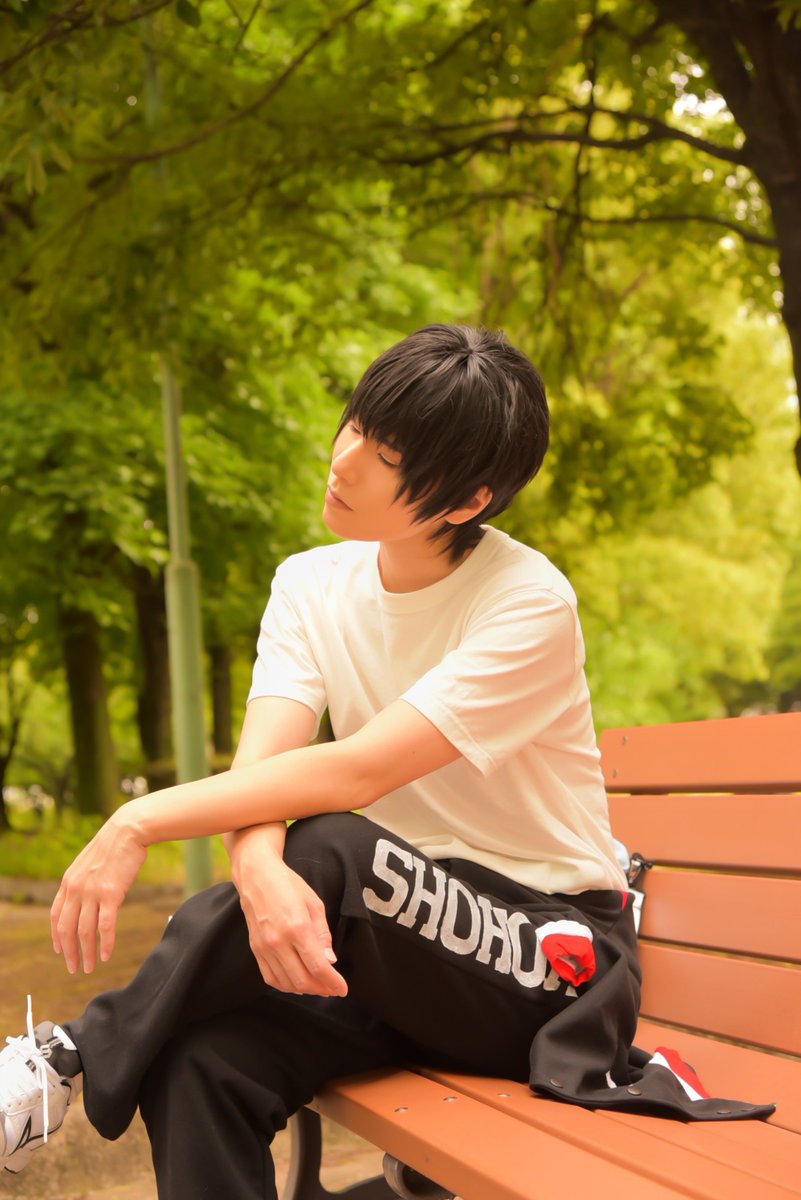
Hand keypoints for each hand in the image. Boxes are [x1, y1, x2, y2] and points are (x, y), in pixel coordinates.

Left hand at [50, 808, 147, 974]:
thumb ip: (83, 881)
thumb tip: (85, 897)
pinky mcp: (111, 894)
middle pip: (67, 928)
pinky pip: (105, 926)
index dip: (57, 936)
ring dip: (86, 953)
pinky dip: (105, 944)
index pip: (56, 916)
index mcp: (68, 881)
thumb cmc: (114, 845)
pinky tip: (107, 955)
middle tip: (73, 967)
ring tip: (90, 967)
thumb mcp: (89, 863)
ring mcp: (92, 892)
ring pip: (84, 932)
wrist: (128, 830)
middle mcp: (76, 889)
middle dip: (69, 952)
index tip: (60, 950)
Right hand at [231, 828, 347, 997]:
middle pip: (303, 980)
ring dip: (305, 990)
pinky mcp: (255, 950)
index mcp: (297, 928)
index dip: (333, 982)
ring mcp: (264, 948)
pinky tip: (298, 982)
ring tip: (318, 985)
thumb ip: (322, 935)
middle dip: (321, 989)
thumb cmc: (288, 885)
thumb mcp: (314, 904)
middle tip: (333, 988)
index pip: (318, 967)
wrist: (256, 876)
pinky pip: (271, 978)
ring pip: (287, 983)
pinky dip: (286, 985)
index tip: (343, 989)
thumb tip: (330, 961)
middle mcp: (278, 942)